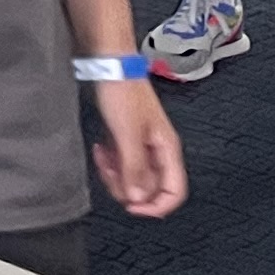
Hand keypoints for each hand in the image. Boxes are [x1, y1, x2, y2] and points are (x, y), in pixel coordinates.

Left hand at [90, 80, 187, 216]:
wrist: (110, 66)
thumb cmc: (123, 91)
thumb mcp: (127, 132)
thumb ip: (135, 167)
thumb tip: (139, 198)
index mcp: (168, 149)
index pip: (175, 192)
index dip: (156, 206)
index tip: (132, 207)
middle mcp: (158, 151)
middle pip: (150, 189)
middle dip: (127, 187)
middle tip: (110, 173)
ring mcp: (142, 146)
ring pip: (133, 178)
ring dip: (115, 174)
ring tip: (103, 156)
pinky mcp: (127, 141)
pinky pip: (121, 164)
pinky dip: (109, 162)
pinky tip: (100, 148)